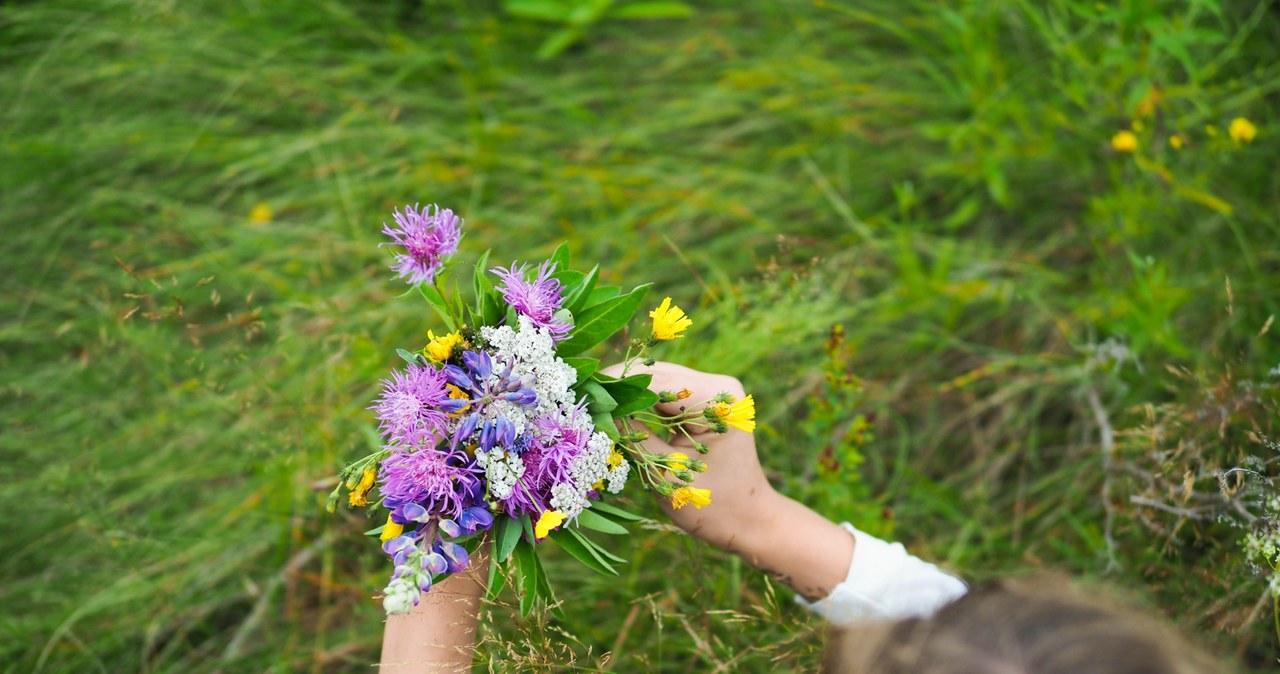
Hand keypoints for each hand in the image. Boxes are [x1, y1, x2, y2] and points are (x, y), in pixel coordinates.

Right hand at [603, 360, 854, 600]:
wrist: (750, 520)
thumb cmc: (711, 505)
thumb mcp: (664, 471)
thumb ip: (631, 436)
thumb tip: (596, 410)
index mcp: (715, 401)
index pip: (653, 380)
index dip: (614, 384)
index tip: (581, 390)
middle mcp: (721, 386)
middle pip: (657, 375)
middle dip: (620, 387)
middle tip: (584, 397)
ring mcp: (718, 390)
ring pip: (661, 380)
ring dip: (631, 392)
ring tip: (596, 404)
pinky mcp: (712, 400)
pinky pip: (671, 392)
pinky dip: (646, 401)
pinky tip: (621, 410)